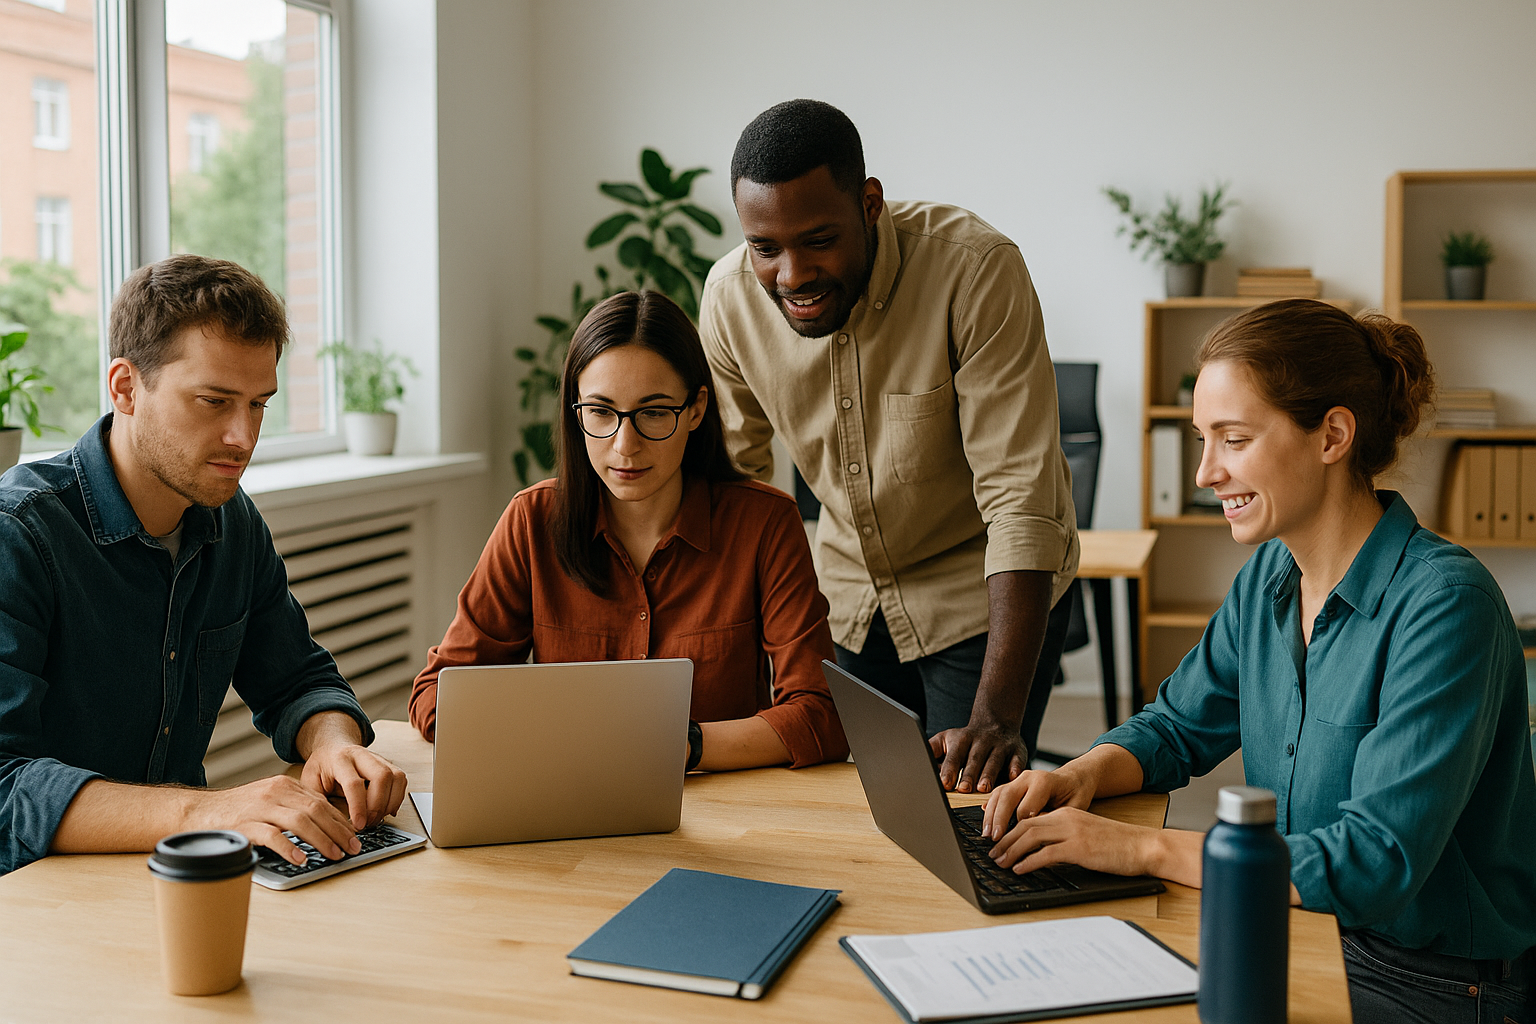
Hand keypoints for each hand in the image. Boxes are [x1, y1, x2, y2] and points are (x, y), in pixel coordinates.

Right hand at [193, 775, 361, 865]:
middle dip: (338, 831)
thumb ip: (293, 807)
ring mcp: (260, 807)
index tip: (354, 836)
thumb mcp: (269, 800)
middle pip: (316, 810)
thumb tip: (325, 826)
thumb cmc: (237, 810)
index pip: (321, 802)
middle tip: (353, 848)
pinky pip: (271, 835)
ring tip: (334, 854)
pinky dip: (289, 848)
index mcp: (285, 786)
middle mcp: (275, 792)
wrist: (197, 812)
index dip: (341, 820)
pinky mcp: (244, 824)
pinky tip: (300, 859)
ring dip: (321, 839)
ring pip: (300, 821)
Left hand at [300, 742, 407, 831]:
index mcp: (340, 759)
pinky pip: (401, 780)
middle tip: (368, 823)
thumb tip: (327, 825)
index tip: (358, 825)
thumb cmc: (321, 767)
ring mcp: (378, 758)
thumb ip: (317, 801)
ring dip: (390, 803)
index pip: (354, 783)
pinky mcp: (389, 765)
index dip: (358, 806)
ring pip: (396, 777)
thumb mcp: (309, 782)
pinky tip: (386, 811)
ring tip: (377, 819)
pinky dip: (397, 799)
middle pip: (382, 776)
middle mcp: (362, 755)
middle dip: (378, 805)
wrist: (333, 747)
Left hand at [928, 721, 1027, 792]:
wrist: (996, 722)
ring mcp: (1001, 745)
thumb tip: (915, 766)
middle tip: (963, 789)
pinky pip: (1017, 760)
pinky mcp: (1017, 750)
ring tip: (984, 789)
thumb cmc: (965, 739)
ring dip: (989, 774)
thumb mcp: (945, 739)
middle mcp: (982, 740)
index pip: (954, 755)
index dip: (950, 769)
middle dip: (969, 774)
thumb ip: (931, 752)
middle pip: (975, 759)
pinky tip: (1012, 778)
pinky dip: (1015, 768)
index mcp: (962, 739)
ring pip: (995, 760)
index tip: (945, 783)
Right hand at [981, 764, 1097, 839]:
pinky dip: (989, 810)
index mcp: (1044, 781)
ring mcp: (1018, 780)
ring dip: (990, 816)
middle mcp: (1028, 777)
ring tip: (986, 835)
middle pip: (1007, 797)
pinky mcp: (1012, 785)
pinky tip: (986, 824)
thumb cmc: (1076, 793)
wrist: (1075, 779)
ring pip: (998, 795)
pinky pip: (996, 796)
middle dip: (998, 819)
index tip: (1017, 841)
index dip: (1021, 825)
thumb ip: (1056, 817)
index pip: (1026, 806)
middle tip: (994, 839)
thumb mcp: (1074, 807)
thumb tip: (1037, 830)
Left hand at [987, 806, 1160, 877]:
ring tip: (1000, 862)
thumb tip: (1042, 852)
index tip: (999, 842)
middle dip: (1004, 840)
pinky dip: (1028, 862)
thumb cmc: (1118, 845)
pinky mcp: (1079, 848)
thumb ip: (1064, 837)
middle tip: (992, 854)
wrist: (1144, 846)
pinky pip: (1046, 854)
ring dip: (1010, 850)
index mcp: (1067, 813)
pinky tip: (1019, 869)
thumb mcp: (1086, 834)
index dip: (1010, 830)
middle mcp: (1066, 818)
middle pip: (1024, 825)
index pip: (1030, 818)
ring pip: (1030, 837)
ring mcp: (1072, 832)